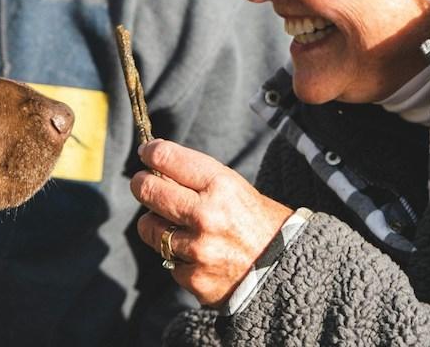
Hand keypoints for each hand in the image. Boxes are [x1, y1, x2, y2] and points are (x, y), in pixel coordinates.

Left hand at [131, 139, 292, 306]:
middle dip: (142, 184)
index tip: (147, 153)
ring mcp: (198, 249)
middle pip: (147, 190)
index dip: (150, 152)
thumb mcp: (235, 188)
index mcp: (220, 185)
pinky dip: (177, 256)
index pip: (166, 157)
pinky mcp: (194, 277)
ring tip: (178, 226)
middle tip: (145, 184)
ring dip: (157, 224)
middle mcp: (206, 215)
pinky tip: (197, 254)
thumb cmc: (258, 222)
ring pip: (149, 227)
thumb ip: (196, 178)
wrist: (288, 269)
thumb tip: (154, 166)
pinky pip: (166, 259)